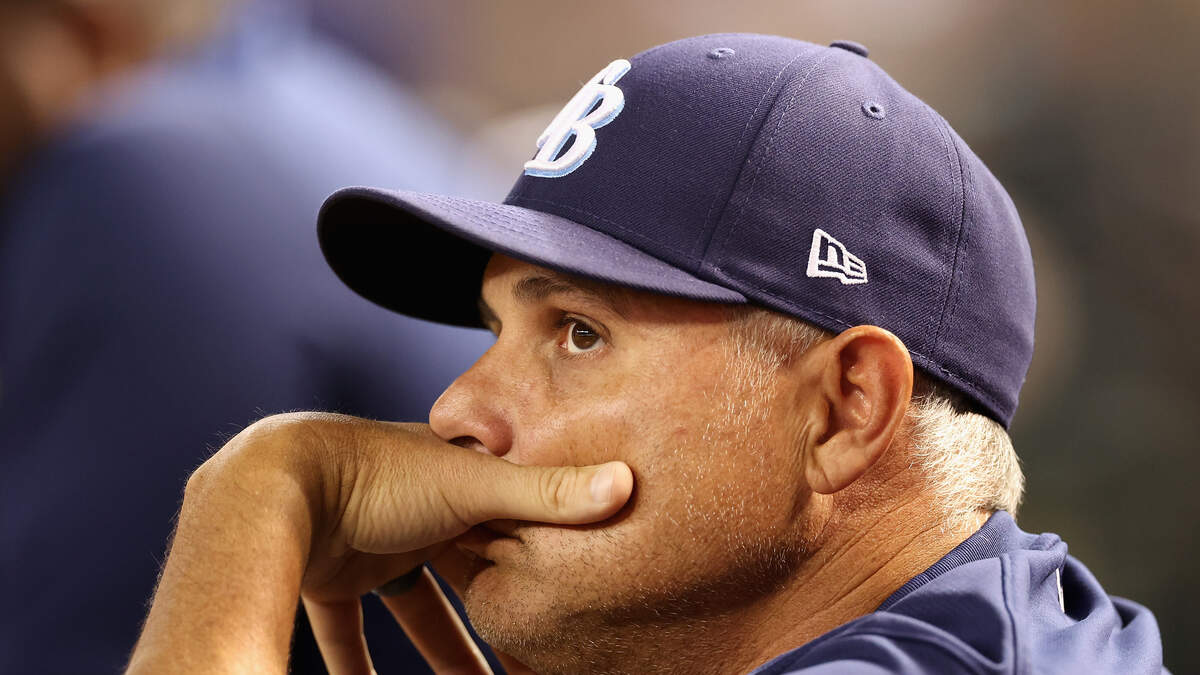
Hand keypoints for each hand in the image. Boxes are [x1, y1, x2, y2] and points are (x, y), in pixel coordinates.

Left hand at [126, 412, 632, 673]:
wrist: (272, 483)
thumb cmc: (376, 473)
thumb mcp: (474, 485)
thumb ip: (549, 494)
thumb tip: (629, 483)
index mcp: (459, 482)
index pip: (517, 529)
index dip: (542, 567)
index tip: (568, 608)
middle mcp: (419, 510)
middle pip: (472, 578)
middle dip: (497, 626)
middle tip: (526, 669)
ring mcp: (372, 542)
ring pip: (418, 609)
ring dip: (442, 654)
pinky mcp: (331, 576)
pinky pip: (348, 629)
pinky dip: (358, 662)